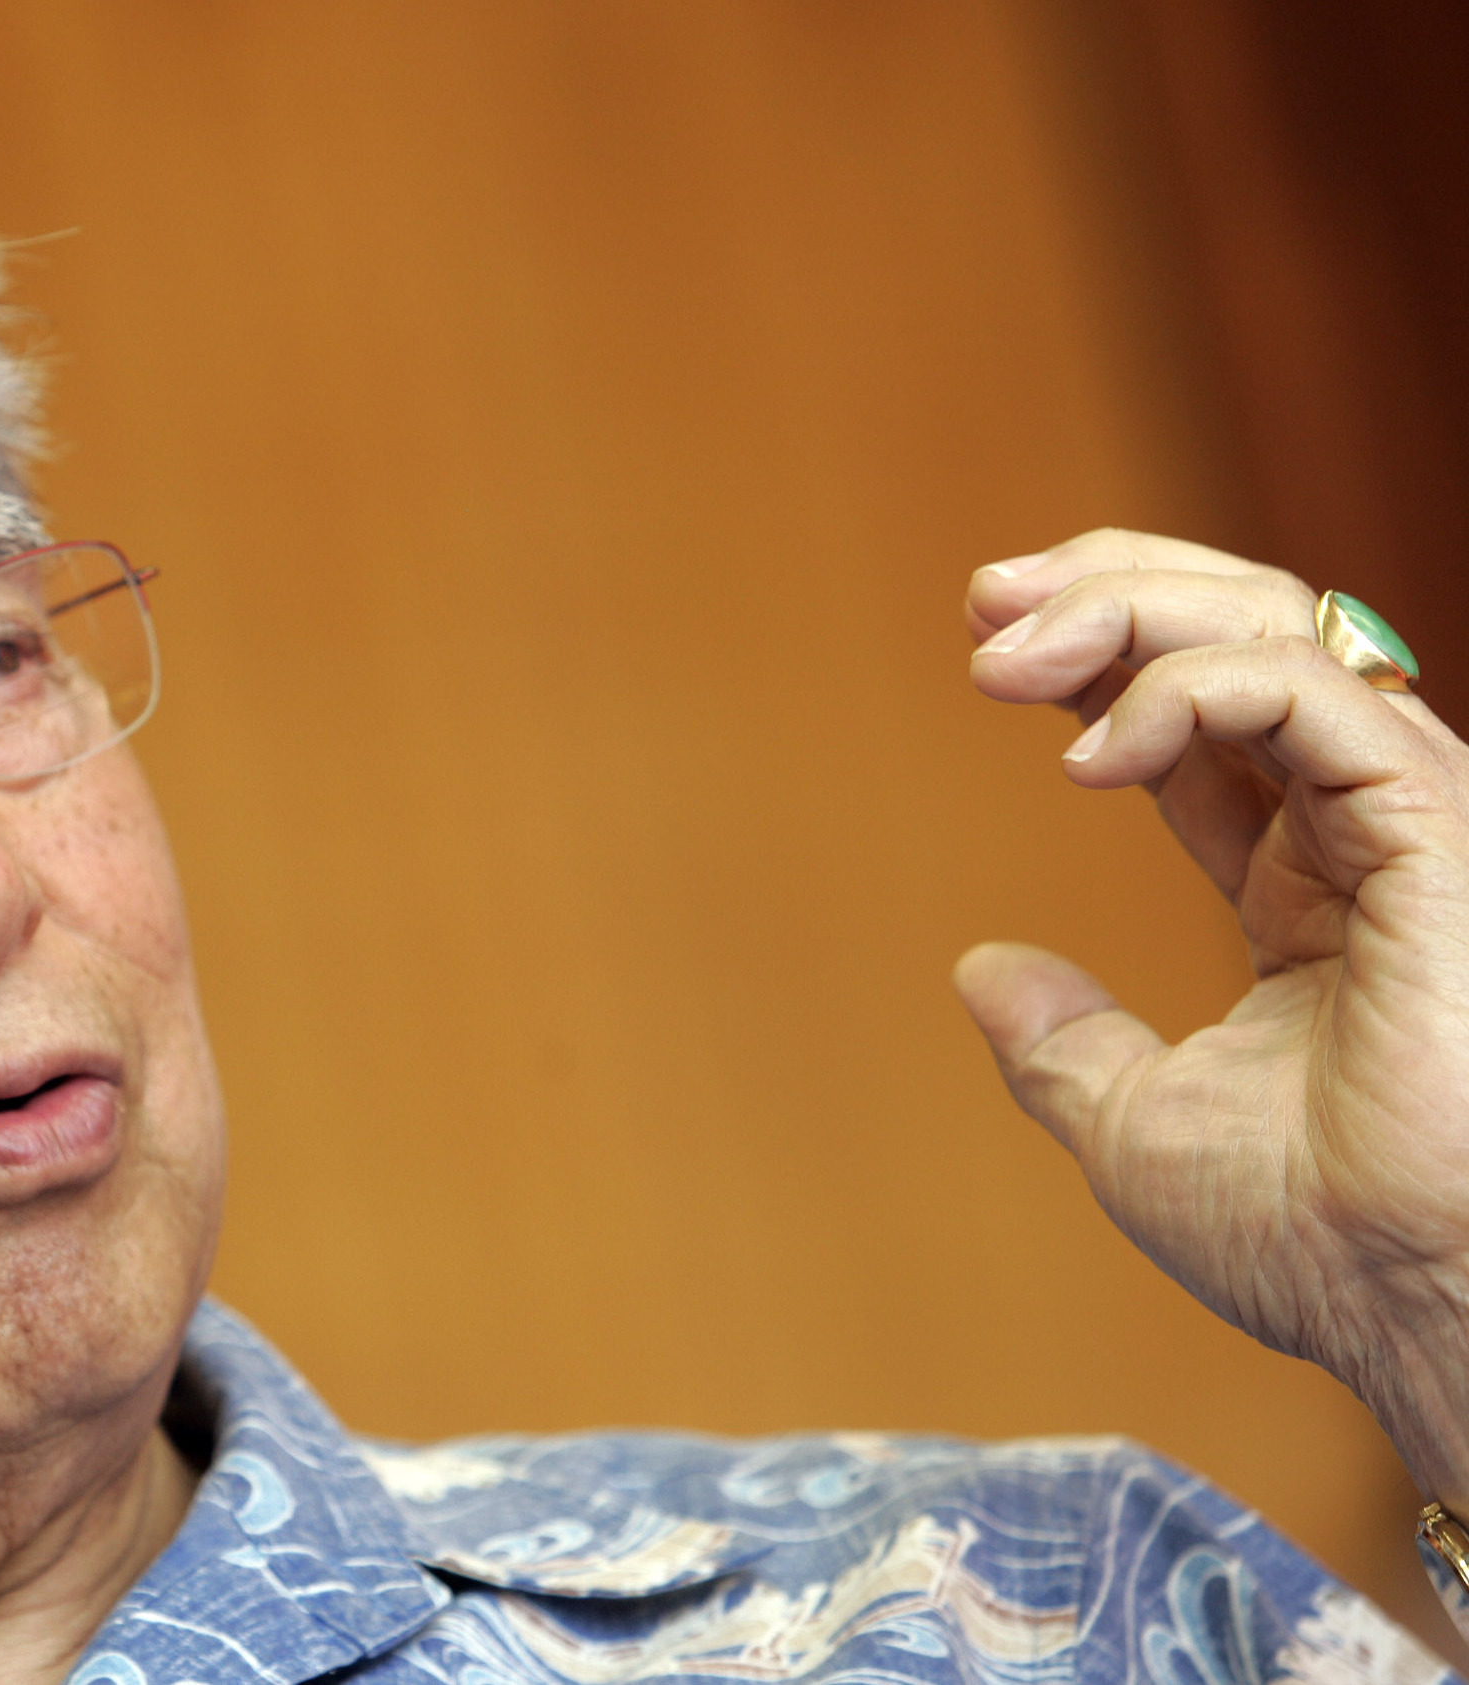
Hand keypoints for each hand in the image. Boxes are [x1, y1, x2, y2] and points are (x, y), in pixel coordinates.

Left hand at [954, 529, 1468, 1499]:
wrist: (1410, 1304)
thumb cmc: (1313, 1244)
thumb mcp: (1138, 1127)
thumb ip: (1065, 1047)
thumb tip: (982, 972)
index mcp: (1311, 892)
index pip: (1211, 718)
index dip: (1102, 658)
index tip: (987, 644)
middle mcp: (1366, 840)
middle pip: (1253, 635)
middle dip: (1115, 588)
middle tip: (986, 599)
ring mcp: (1411, 825)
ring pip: (1283, 631)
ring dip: (1128, 613)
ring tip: (1004, 652)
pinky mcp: (1438, 830)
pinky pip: (1313, 690)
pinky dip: (1186, 689)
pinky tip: (1090, 755)